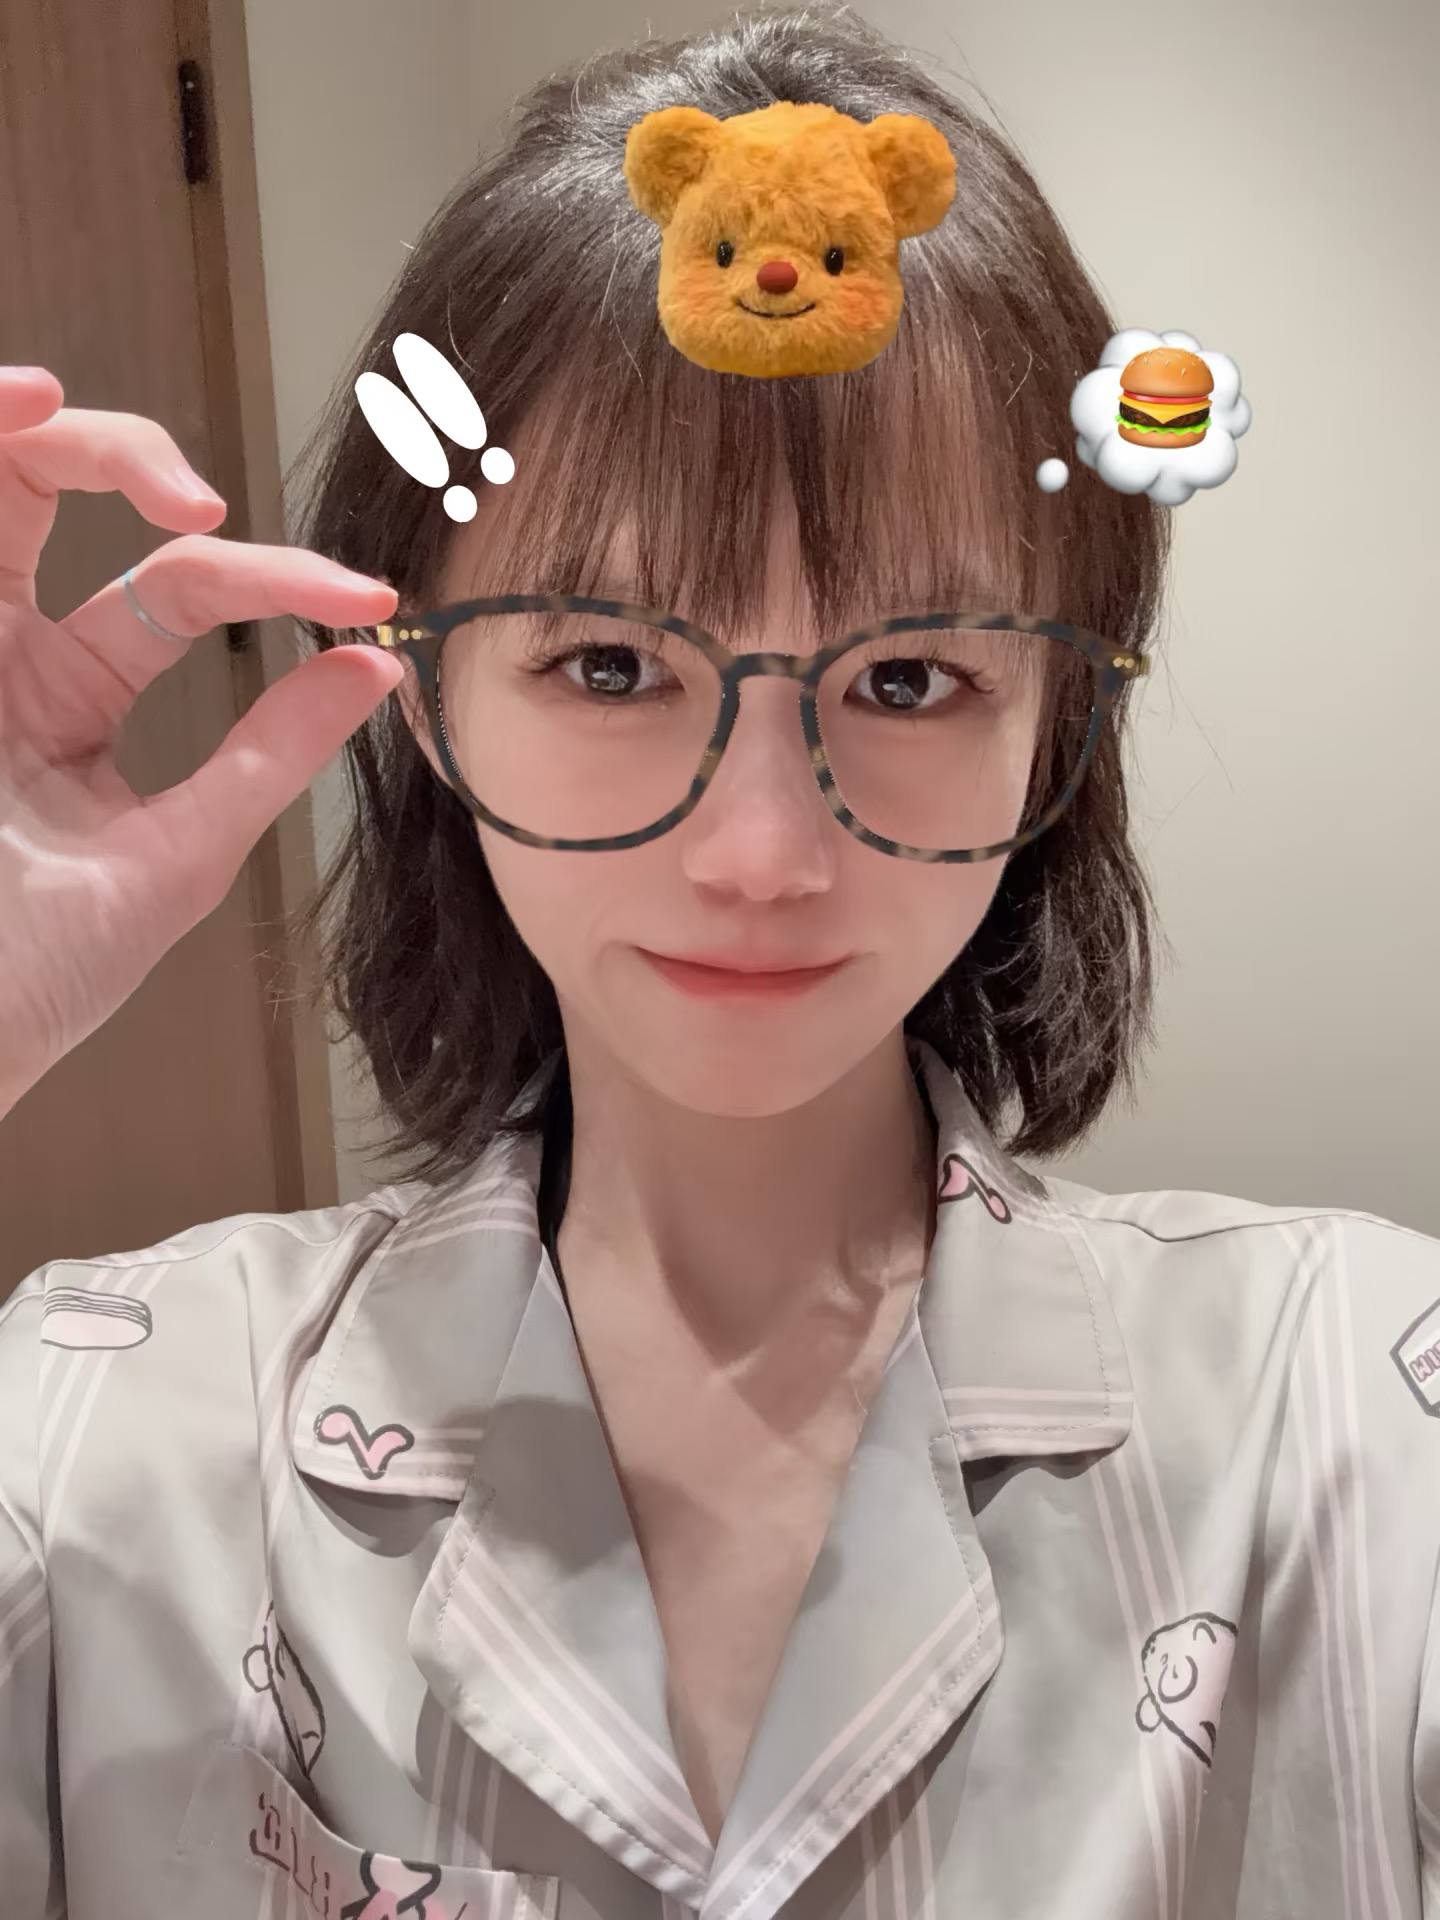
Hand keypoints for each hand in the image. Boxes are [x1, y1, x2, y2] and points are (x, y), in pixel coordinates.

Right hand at [0, 364, 404, 1113]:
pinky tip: (9, 410)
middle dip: (127, 453)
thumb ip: (266, 756)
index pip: (178, 587)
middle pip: (53, 488)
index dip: (275, 581)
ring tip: (46, 403)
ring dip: (17, 422)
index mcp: (64, 695)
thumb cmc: (35, 975)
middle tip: (199, 500)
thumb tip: (378, 668)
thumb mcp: (172, 856)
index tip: (370, 604)